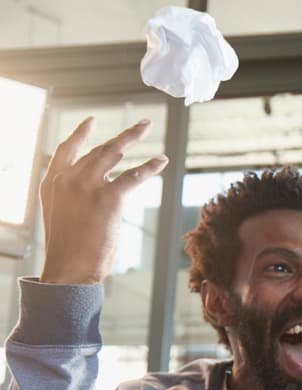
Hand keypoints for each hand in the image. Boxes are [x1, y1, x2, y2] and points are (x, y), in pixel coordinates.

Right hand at [39, 118, 167, 284]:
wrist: (68, 269)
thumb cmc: (68, 249)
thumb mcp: (61, 216)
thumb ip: (72, 198)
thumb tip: (92, 195)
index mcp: (53, 183)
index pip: (66, 150)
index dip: (80, 134)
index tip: (91, 121)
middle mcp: (68, 179)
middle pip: (98, 149)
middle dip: (123, 136)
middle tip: (141, 125)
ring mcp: (87, 185)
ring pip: (114, 152)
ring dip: (132, 137)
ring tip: (146, 127)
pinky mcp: (108, 198)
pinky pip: (133, 176)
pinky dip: (149, 166)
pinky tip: (161, 160)